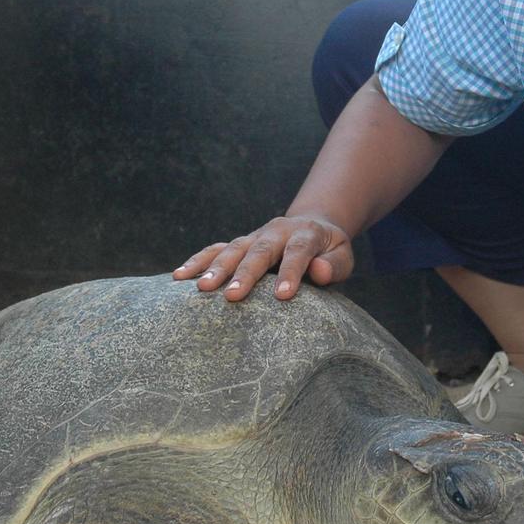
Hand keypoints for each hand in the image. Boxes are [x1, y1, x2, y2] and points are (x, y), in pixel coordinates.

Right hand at [173, 215, 354, 300]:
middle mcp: (275, 231)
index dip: (291, 271)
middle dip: (245, 273)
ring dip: (216, 268)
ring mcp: (254, 236)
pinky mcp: (239, 244)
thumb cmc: (329, 252)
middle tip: (233, 296)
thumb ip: (335, 265)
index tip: (283, 296)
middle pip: (259, 250)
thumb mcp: (343, 256)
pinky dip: (198, 261)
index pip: (298, 251)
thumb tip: (320, 271)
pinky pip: (215, 249)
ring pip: (233, 249)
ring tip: (201, 288)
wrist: (311, 227)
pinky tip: (180, 276)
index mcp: (305, 234)